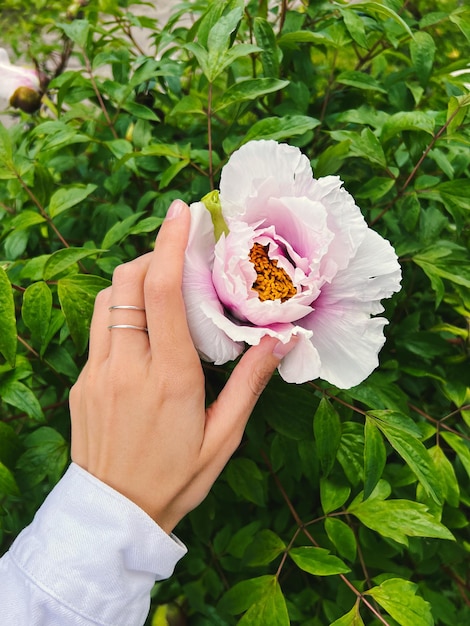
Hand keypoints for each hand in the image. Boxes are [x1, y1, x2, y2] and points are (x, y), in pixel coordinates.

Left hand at [69, 199, 296, 532]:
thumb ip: (250, 381)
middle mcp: (127, 367)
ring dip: (134, 280)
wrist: (115, 516)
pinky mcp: (82, 383)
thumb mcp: (224, 436)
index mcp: (170, 378)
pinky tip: (142, 325)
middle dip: (155, 254)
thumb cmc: (177, 478)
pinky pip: (99, 327)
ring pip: (108, 299)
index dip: (172, 243)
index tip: (182, 212)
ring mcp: (98, 373)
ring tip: (163, 285)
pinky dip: (121, 309)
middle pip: (129, 282)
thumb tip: (281, 337)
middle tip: (182, 253)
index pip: (165, 292)